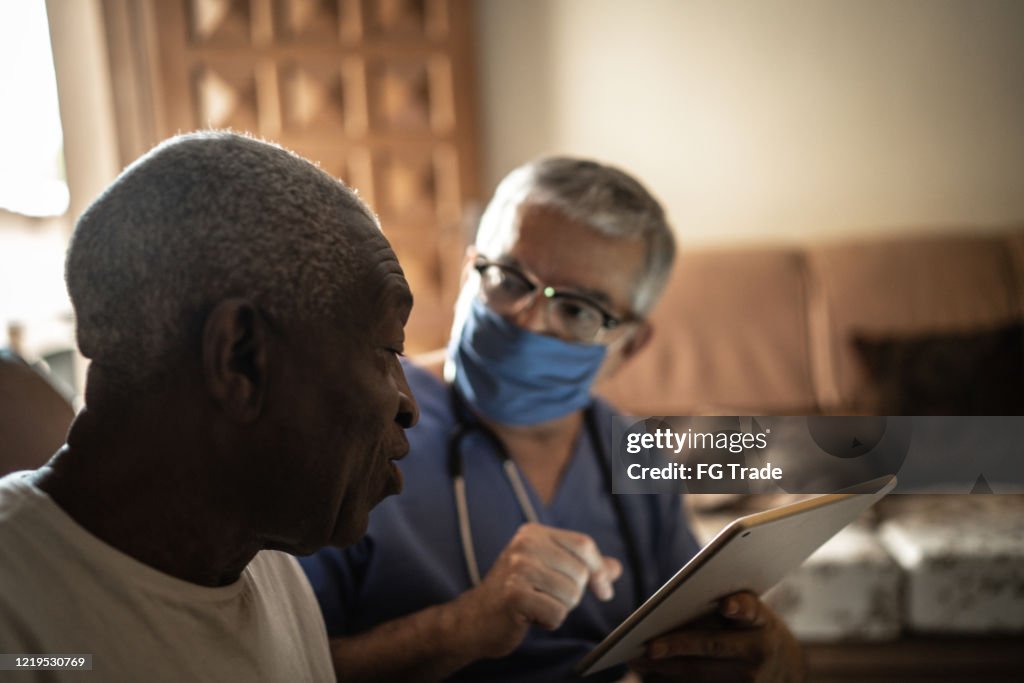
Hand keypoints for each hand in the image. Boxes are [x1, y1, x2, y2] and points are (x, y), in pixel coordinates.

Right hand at [452, 522, 621, 658]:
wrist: (474, 619)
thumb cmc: (516, 594)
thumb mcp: (548, 571)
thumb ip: (581, 567)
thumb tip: (615, 568)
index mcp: (534, 532)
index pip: (584, 545)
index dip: (599, 570)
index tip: (603, 591)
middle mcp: (525, 544)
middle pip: (580, 572)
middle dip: (573, 595)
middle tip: (548, 599)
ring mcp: (518, 568)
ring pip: (571, 594)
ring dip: (560, 609)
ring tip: (537, 605)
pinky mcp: (514, 595)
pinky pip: (556, 613)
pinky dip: (549, 622)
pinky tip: (530, 617)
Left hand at [630, 592, 804, 681]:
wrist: (791, 672)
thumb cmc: (760, 633)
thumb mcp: (756, 616)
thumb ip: (728, 606)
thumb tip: (676, 605)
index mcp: (763, 623)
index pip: (751, 611)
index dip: (740, 607)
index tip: (727, 605)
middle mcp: (759, 652)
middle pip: (713, 647)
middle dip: (679, 647)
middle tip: (649, 647)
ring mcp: (750, 681)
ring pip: (701, 676)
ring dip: (667, 670)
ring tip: (637, 663)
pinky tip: (652, 677)